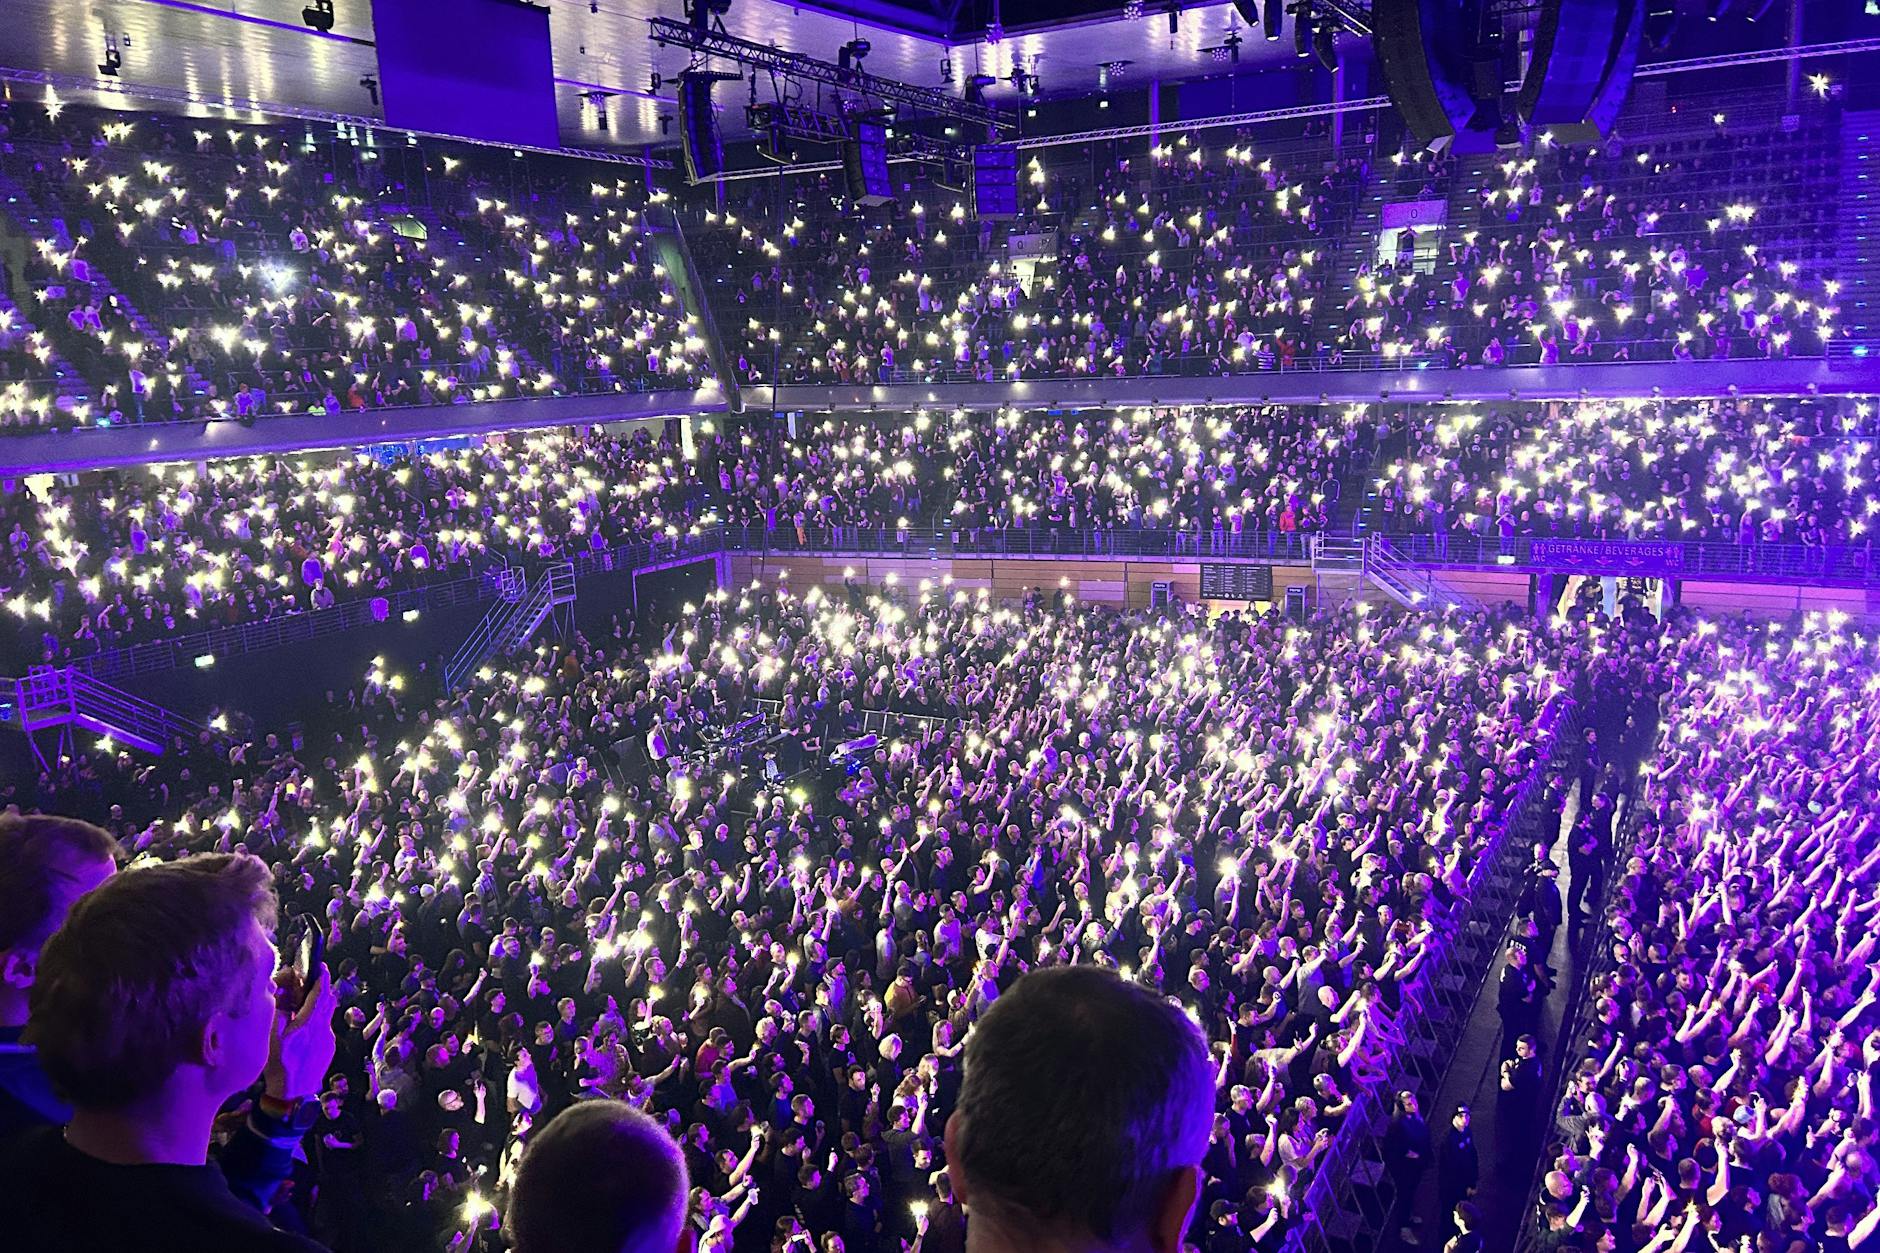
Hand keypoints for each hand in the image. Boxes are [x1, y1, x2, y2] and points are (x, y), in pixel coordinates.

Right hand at [265, 964, 337, 1100]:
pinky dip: (315, 1021)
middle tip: (306, 982)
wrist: (293, 1095)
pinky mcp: (329, 1048)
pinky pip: (324, 1027)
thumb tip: (280, 991)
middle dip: (318, 988)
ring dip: (316, 1005)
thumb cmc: (279, 1066)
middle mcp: (323, 1029)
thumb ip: (278, 1011)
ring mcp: (328, 1039)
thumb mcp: (272, 1036)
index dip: (320, 976)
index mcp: (308, 1024)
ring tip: (299, 1005)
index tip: (318, 965)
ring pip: (325, 1014)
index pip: (320, 993)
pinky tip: (300, 1028)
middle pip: (326, 1001)